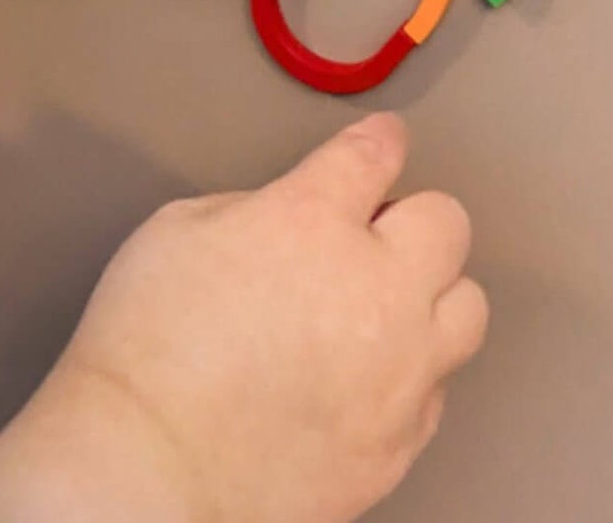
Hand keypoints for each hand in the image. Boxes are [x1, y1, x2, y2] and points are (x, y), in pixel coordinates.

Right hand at [0, 114, 486, 522]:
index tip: (383, 142)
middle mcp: (372, 289)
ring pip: (467, 309)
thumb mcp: (176, 231)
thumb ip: (245, 210)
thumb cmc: (145, 359)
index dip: (379, 141)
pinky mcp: (397, 443)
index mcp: (311, 221)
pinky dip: (412, 376)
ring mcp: (396, 372)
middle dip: (414, 217)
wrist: (146, 470)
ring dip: (431, 295)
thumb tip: (274, 219)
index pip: (374, 153)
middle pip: (446, 222)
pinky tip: (369, 376)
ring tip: (387, 306)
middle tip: (378, 231)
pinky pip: (437, 393)